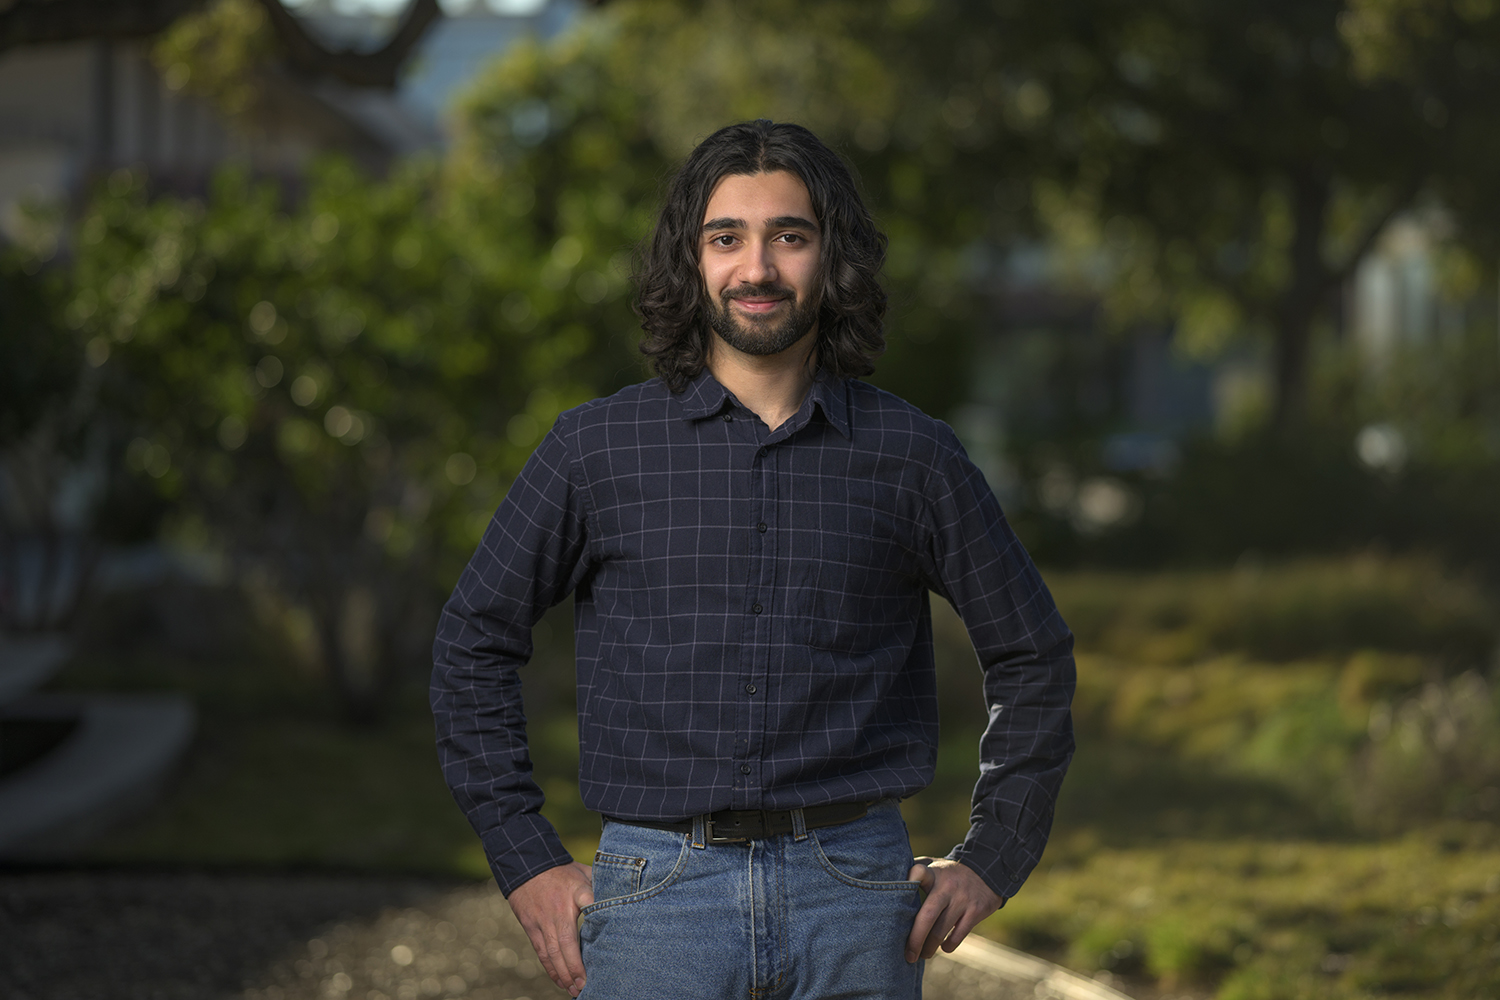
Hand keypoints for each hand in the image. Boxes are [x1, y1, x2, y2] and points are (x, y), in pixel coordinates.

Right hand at [507, 862, 593, 995]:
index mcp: (573, 896)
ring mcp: (541, 921)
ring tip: (573, 989)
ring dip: (562, 973)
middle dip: (574, 969)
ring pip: (550, 953)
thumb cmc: (562, 871)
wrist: (526, 865)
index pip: (581, 919)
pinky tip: (559, 980)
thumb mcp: (583, 873)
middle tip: (584, 987)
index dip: (585, 942)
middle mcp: (556, 912)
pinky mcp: (531, 927)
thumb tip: (621, 898)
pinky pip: (540, 951)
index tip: (595, 960)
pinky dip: (549, 968)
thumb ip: (599, 888)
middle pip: (564, 945)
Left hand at [905, 857, 1003, 962]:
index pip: (919, 872)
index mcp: (934, 873)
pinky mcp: (976, 911)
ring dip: (929, 948)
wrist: (987, 871)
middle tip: (908, 955)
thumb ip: (914, 870)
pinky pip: (958, 936)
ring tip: (923, 955)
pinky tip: (942, 947)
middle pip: (927, 916)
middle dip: (915, 939)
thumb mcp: (933, 865)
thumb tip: (887, 878)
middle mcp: (947, 886)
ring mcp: (963, 899)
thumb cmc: (948, 873)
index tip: (897, 896)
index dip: (909, 882)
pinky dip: (948, 946)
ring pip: (941, 931)